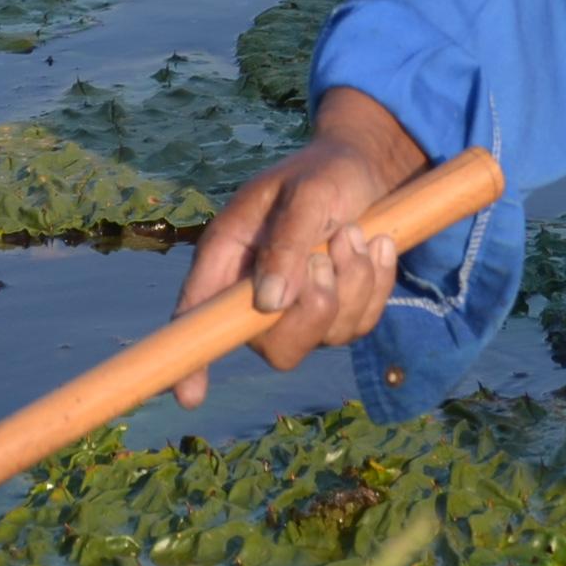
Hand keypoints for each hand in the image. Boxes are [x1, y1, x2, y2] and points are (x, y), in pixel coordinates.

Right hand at [172, 89, 425, 407]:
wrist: (362, 169)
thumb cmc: (321, 173)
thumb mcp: (305, 191)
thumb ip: (286, 242)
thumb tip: (270, 303)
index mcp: (229, 259)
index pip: (200, 319)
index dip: (190, 361)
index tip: (189, 396)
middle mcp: (258, 296)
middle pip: (277, 348)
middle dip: (314, 308)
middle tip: (325, 256)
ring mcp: (302, 311)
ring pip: (329, 334)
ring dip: (352, 281)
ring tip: (353, 232)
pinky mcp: (341, 313)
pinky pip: (363, 322)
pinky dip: (376, 283)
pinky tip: (377, 244)